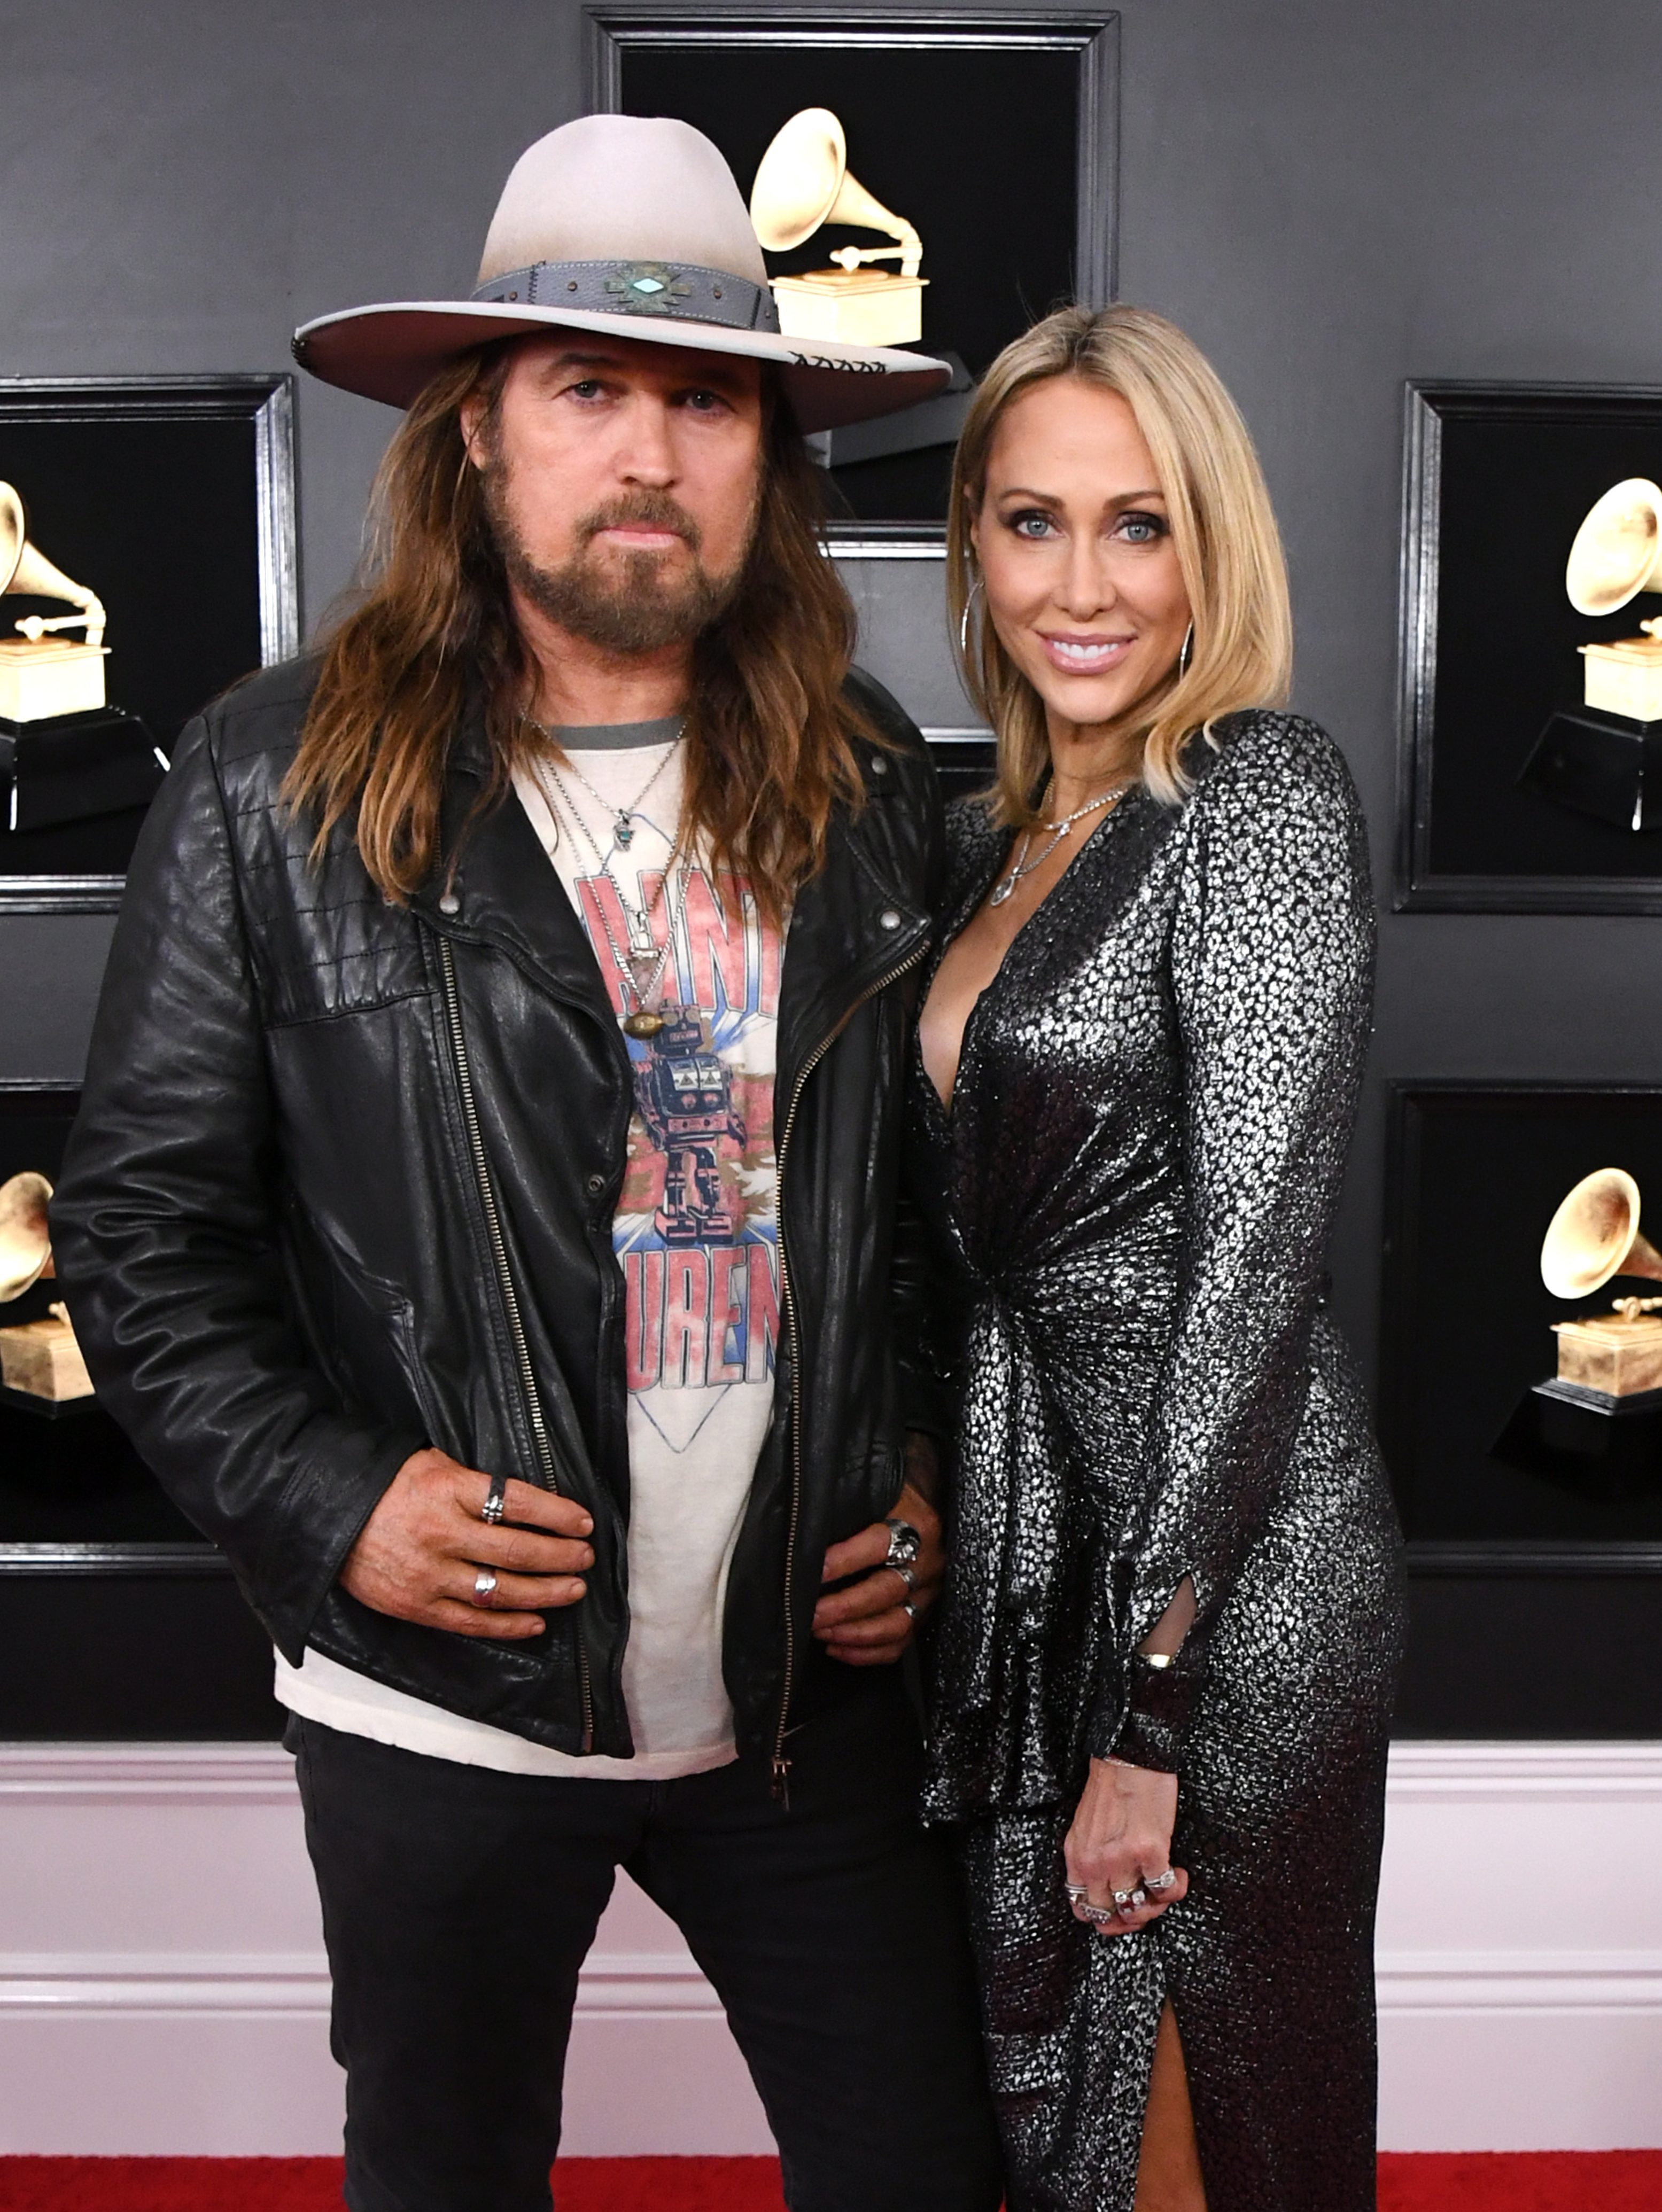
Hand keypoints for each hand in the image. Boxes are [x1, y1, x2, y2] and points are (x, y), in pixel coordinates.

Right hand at [340, 1448, 592, 1641]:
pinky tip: (536, 1623)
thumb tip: (529, 1503)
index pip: (519, 1503)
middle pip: (517, 1551)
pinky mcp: (415, 1607)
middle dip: (561, 1556)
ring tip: (574, 1589)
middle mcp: (442, 1534)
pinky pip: (471, 1622)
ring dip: (545, 1592)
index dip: (558, 1515)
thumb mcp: (433, 1464)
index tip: (584, 1521)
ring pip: (500, 1591)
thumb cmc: (387, 1483)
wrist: (325, 1514)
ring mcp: (428, 1575)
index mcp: (449, 1490)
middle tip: (586, 1557)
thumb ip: (477, 1484)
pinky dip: (508, 1625)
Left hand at [811, 1452, 943, 1666]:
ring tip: (821, 1632)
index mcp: (917, 1525)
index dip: (846, 1560)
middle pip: (887, 1591)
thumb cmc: (892, 1498)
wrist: (930, 1504)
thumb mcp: (876, 1493)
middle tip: (812, 1614)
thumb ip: (849, 1507)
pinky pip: (900, 1643)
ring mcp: (928, 1592)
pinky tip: (838, 1648)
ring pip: (896, 1623)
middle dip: (845, 1607)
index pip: (879, 1545)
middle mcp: (928, 1562)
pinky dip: (868, 1653)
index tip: (816, 1570)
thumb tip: (806, 1529)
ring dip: (854, 1633)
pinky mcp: (924, 1613)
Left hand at [1063, 1756, 1189, 1937]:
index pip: (1081, 1907)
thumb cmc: (1111, 1784)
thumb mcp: (1086, 1825)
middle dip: (1131, 1918)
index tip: (1121, 1914)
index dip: (1104, 1919)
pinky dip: (1175, 1889)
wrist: (1129, 1755)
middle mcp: (1094, 1862)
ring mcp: (1120, 1859)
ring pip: (1137, 1909)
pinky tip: (1177, 1873)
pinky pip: (1164, 1890)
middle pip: (1108, 1916)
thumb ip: (1091, 1856)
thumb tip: (1110, 1886)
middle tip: (1147, 1903)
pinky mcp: (1149, 1850)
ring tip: (1164, 1886)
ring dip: (1156, 1905)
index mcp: (1076, 1855)